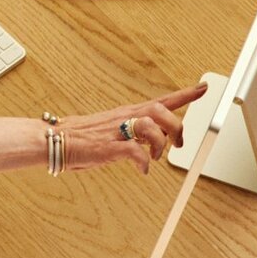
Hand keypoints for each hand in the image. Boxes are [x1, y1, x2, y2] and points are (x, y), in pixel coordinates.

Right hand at [55, 83, 208, 174]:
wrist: (53, 139)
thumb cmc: (79, 137)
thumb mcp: (111, 130)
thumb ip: (132, 133)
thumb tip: (149, 143)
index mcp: (126, 112)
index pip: (161, 99)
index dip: (185, 94)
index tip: (203, 88)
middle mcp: (123, 117)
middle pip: (160, 110)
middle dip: (176, 126)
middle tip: (179, 144)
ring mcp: (115, 131)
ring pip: (150, 126)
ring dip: (160, 144)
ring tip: (155, 156)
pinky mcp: (107, 147)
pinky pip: (134, 152)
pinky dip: (144, 162)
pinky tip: (142, 169)